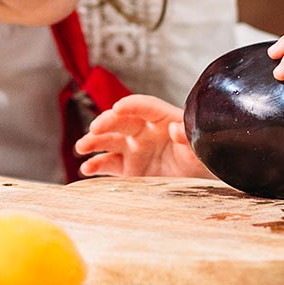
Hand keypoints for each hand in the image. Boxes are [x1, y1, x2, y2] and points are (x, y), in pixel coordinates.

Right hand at [73, 95, 214, 178]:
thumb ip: (189, 138)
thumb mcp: (200, 149)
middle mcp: (143, 130)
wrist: (199, 179)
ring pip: (109, 141)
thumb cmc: (202, 157)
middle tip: (95, 128)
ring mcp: (133, 148)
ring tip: (81, 147)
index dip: (131, 105)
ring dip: (94, 142)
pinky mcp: (127, 167)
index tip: (118, 107)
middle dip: (106, 123)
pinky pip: (108, 164)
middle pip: (121, 121)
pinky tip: (86, 169)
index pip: (144, 107)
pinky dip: (96, 165)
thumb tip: (174, 128)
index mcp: (162, 118)